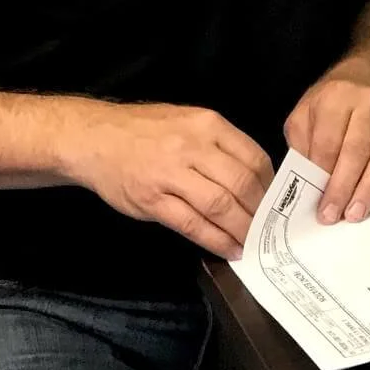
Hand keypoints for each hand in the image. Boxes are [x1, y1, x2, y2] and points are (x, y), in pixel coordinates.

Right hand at [71, 102, 273, 259]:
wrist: (93, 138)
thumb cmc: (145, 130)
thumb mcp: (188, 121)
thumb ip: (219, 144)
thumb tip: (254, 176)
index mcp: (208, 124)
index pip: (253, 156)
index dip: (270, 185)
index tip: (276, 202)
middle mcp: (193, 147)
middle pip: (241, 183)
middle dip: (260, 211)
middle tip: (269, 228)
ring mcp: (171, 175)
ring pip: (220, 205)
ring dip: (241, 229)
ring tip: (253, 243)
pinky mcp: (152, 201)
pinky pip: (192, 224)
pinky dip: (215, 240)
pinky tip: (228, 249)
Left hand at [284, 61, 369, 221]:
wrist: (362, 78)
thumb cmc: (328, 104)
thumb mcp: (304, 116)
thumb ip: (302, 147)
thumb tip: (306, 186)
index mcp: (336, 99)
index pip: (328, 142)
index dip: (321, 175)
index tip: (316, 203)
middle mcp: (367, 104)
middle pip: (356, 150)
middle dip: (344, 187)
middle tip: (334, 216)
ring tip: (357, 214)